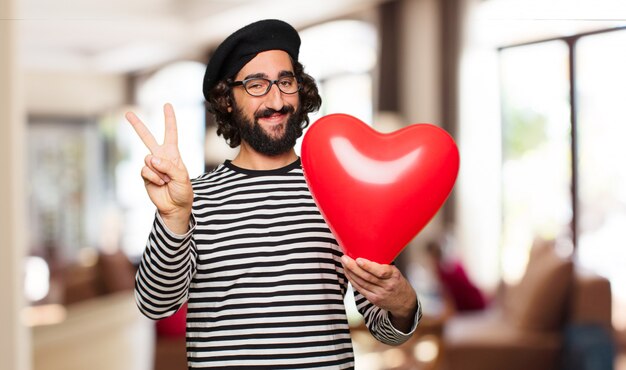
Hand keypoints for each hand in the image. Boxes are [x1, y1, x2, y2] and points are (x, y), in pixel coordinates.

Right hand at [125, 103, 193, 233]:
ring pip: (148, 158)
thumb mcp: (183, 177)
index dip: (169, 119)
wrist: (175, 207)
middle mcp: (160, 156)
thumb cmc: (183, 191)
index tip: (167, 105)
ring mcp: (151, 165)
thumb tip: (151, 158)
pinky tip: (160, 183)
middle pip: (147, 138)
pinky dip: (154, 177)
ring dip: (159, 171)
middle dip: (137, 125)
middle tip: (127, 113)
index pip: (170, 133)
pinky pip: (145, 170)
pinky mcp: (144, 175)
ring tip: (167, 180)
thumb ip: (169, 166)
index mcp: (173, 153)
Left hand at [341, 255, 417, 331]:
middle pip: (367, 277)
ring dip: (351, 273)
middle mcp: (387, 285)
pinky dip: (353, 281)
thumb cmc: (399, 284)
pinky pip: (360, 289)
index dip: (368, 266)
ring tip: (344, 264)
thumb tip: (368, 252)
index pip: (381, 272)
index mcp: (394, 275)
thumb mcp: (396, 272)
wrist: (405, 303)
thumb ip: (384, 265)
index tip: (359, 259)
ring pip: (362, 283)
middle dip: (353, 267)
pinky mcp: (374, 299)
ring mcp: (380, 294)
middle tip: (345, 258)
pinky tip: (348, 274)